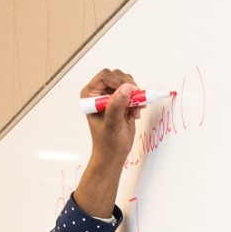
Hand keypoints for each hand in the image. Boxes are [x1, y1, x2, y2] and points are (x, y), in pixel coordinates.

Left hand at [74, 68, 140, 217]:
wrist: (113, 155)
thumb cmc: (107, 143)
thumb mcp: (111, 124)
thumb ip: (116, 105)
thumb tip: (126, 88)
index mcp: (91, 95)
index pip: (105, 76)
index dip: (118, 81)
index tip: (129, 92)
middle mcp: (100, 93)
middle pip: (117, 77)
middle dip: (129, 87)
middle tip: (136, 101)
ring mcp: (112, 97)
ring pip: (127, 83)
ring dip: (135, 95)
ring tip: (135, 111)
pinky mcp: (122, 102)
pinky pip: (134, 94)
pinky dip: (139, 101)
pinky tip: (136, 113)